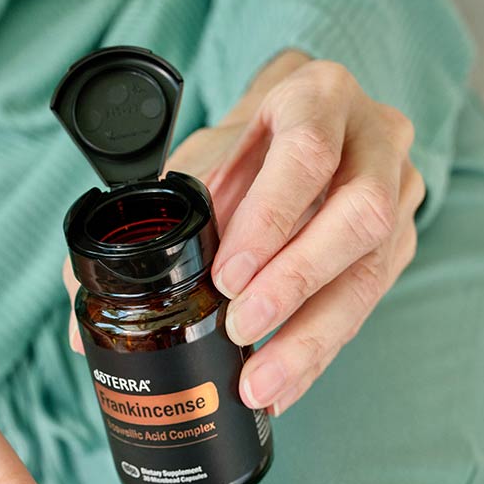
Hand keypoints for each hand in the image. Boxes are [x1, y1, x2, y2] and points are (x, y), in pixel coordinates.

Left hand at [62, 50, 421, 415]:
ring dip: (312, 337)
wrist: (306, 134)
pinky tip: (284, 384)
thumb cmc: (249, 145)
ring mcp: (400, 194)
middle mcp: (375, 141)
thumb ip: (153, 216)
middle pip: (358, 218)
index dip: (271, 219)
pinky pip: (367, 307)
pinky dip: (319, 351)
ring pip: (370, 272)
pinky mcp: (400, 246)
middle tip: (241, 331)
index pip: (308, 155)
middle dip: (296, 286)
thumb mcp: (201, 157)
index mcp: (320, 98)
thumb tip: (82, 309)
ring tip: (260, 384)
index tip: (228, 276)